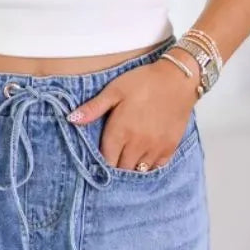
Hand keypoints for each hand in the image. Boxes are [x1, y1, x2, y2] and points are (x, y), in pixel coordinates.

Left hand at [67, 56, 198, 171]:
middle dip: (116, 167)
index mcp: (120, 132)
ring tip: (128, 159)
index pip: (106, 161)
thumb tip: (71, 119)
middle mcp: (137, 145)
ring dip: (132, 168)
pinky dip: (148, 166)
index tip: (100, 161)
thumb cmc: (144, 82)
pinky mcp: (169, 148)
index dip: (101, 164)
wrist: (178, 78)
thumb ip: (93, 108)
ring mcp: (154, 148)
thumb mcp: (114, 90)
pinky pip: (156, 167)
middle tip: (114, 159)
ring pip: (139, 171)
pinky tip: (144, 158)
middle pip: (122, 169)